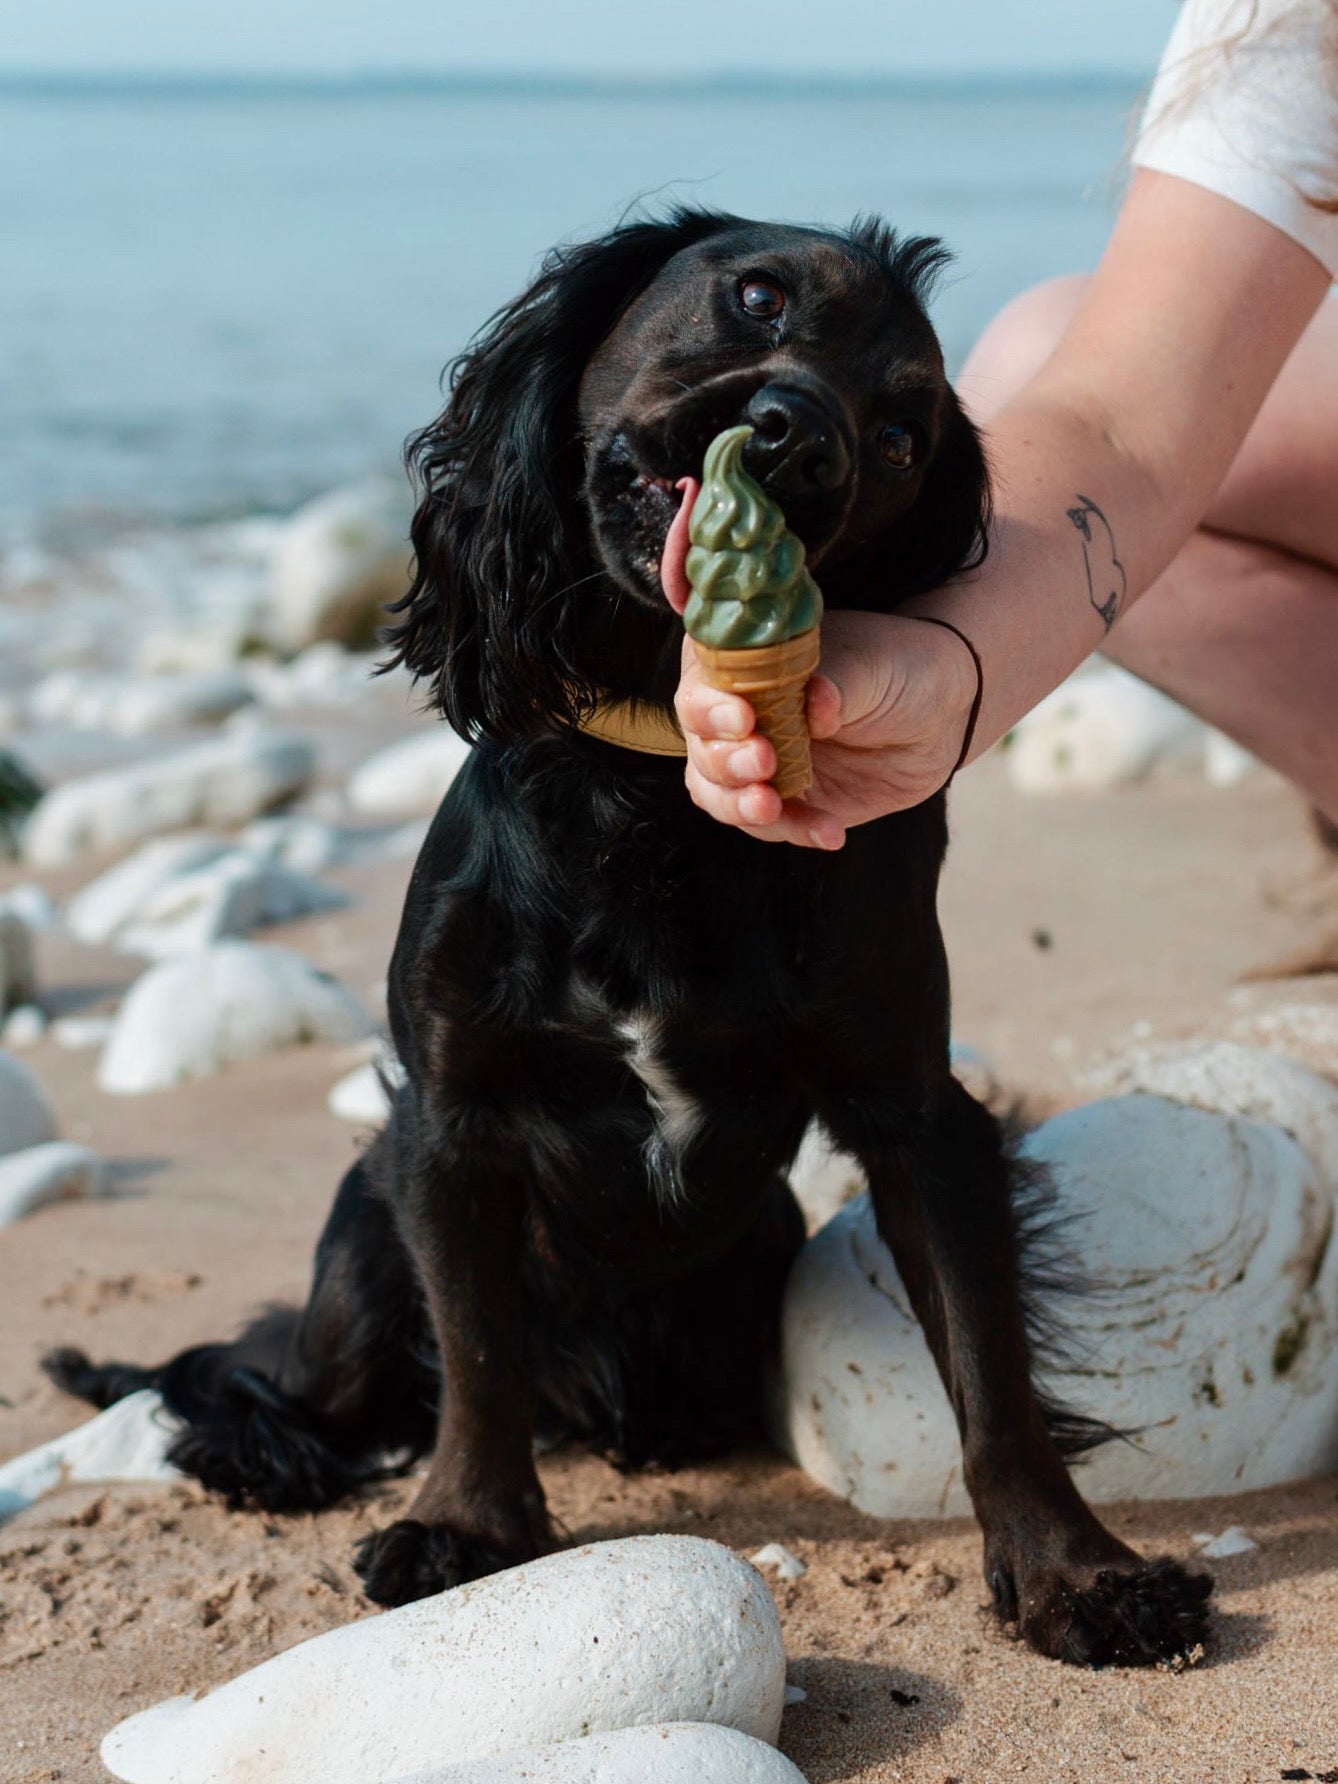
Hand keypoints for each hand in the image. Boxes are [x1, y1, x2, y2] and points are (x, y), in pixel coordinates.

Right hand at [675, 609, 979, 847]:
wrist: (943, 712)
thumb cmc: (899, 667)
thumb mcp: (872, 666)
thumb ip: (837, 685)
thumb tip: (816, 704)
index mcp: (745, 662)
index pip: (702, 683)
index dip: (710, 706)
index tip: (744, 718)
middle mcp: (740, 712)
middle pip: (701, 744)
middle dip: (725, 760)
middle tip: (764, 760)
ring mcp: (759, 759)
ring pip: (717, 791)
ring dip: (739, 804)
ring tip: (771, 808)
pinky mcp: (785, 801)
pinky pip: (770, 825)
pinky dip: (794, 831)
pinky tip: (831, 832)